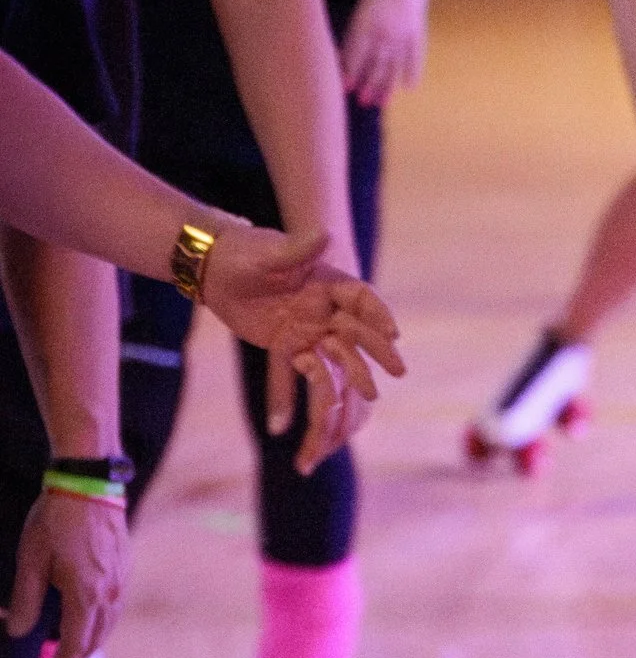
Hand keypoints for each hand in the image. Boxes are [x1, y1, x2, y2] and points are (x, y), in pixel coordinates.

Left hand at [8, 480, 127, 657]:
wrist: (88, 485)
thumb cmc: (56, 520)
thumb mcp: (31, 560)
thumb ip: (24, 600)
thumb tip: (16, 631)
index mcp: (85, 595)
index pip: (76, 645)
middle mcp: (109, 594)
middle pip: (96, 640)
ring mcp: (121, 582)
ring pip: (108, 625)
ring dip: (91, 641)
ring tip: (72, 647)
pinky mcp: (125, 569)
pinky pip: (115, 607)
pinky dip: (101, 621)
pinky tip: (87, 617)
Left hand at [197, 228, 405, 469]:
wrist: (213, 266)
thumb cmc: (245, 252)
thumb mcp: (271, 253)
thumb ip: (300, 249)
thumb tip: (325, 233)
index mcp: (326, 282)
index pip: (360, 298)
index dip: (378, 314)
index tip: (393, 332)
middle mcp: (322, 309)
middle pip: (356, 333)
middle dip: (377, 351)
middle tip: (398, 370)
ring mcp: (305, 330)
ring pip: (333, 358)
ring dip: (350, 376)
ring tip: (370, 397)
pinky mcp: (283, 345)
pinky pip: (289, 374)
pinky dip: (286, 397)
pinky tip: (285, 424)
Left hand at [338, 0, 428, 105]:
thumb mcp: (359, 13)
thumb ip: (353, 36)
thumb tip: (342, 58)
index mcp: (366, 26)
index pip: (356, 54)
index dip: (350, 72)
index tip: (345, 88)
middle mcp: (384, 35)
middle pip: (375, 65)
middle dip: (368, 85)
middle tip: (363, 101)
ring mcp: (402, 37)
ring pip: (394, 67)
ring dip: (387, 86)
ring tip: (382, 102)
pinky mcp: (416, 36)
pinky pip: (415, 58)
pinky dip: (413, 73)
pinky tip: (410, 87)